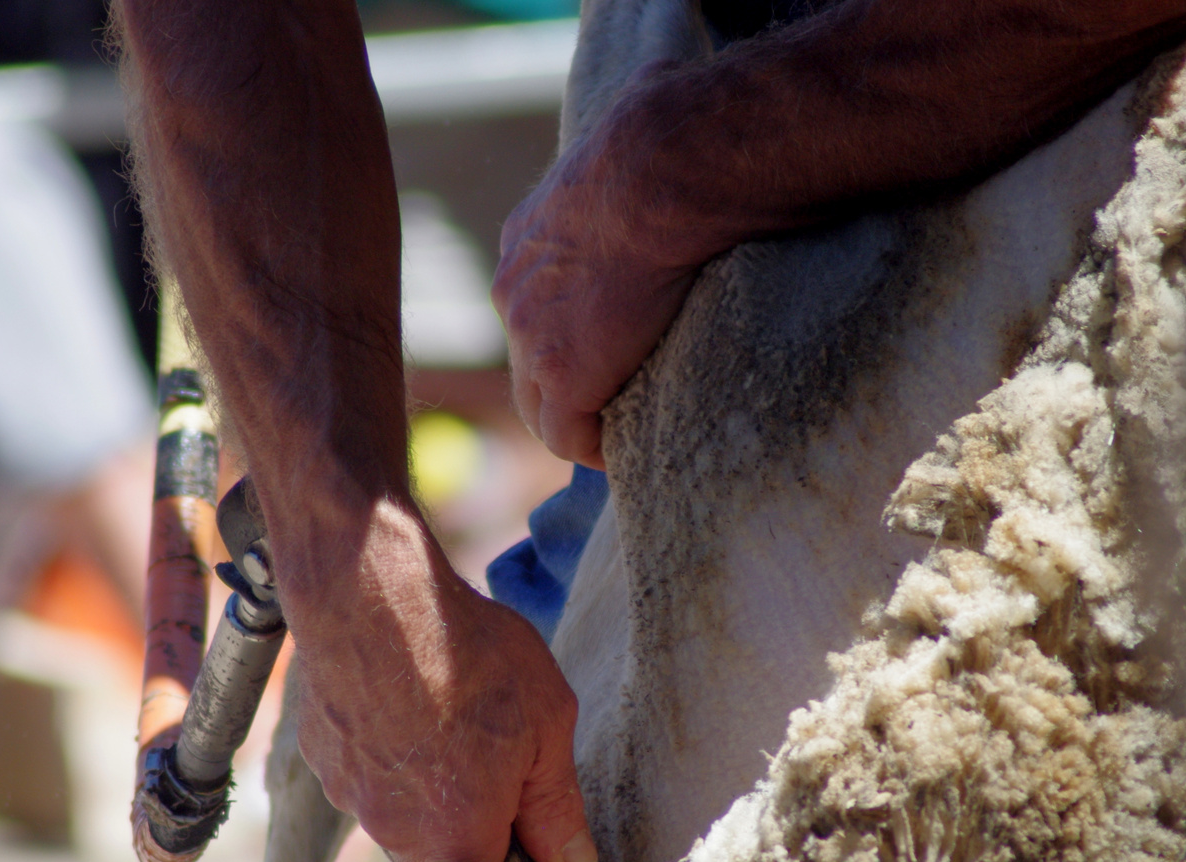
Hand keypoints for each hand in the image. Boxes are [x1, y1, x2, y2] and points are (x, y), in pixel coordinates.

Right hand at [273, 497, 595, 861]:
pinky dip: (389, 751)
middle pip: (444, 857)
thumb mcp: (545, 726)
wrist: (370, 594)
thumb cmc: (466, 655)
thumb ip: (556, 807)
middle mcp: (395, 833)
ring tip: (450, 713)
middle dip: (474, 823)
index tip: (529, 848)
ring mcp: (351, 796)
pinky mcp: (324, 759)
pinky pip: (368, 775)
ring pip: (404, 814)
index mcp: (457, 839)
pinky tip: (409, 699)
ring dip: (430, 785)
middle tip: (500, 755)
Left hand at [492, 85, 708, 468]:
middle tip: (612, 406)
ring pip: (541, 407)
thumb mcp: (636, 117)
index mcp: (527, 237)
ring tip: (626, 435)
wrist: (664, 170)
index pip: (533, 305)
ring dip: (582, 424)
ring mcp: (531, 337)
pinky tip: (633, 450)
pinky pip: (570, 438)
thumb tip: (671, 86)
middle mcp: (514, 289)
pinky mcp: (563, 377)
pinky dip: (599, 449)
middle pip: (527, 362)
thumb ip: (636, 123)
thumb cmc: (668, 136)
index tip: (607, 348)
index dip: (568, 333)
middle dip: (565, 386)